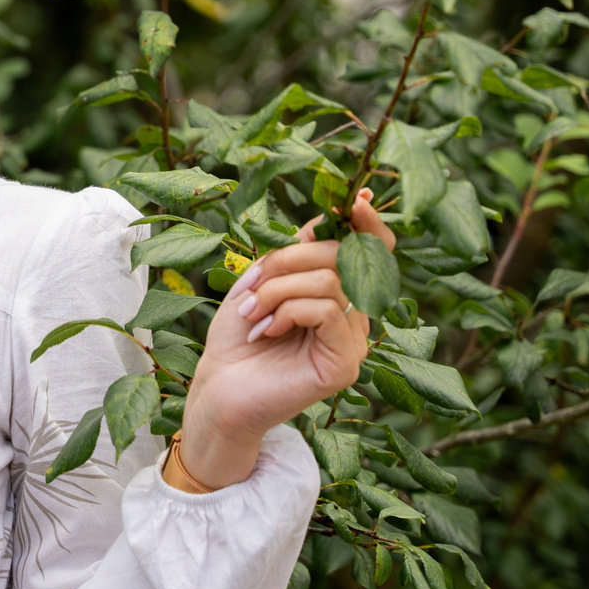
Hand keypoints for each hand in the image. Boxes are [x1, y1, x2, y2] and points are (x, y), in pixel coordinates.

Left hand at [170, 189, 396, 489]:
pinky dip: (290, 310)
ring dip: (280, 288)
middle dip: (290, 258)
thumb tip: (330, 216)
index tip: (356, 199)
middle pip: (344, 258)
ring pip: (332, 282)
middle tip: (254, 281)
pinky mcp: (344, 364)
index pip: (370, 253)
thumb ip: (296, 252)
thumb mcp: (262, 281)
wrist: (218, 389)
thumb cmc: (237, 338)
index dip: (366, 224)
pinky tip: (265, 329)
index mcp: (337, 294)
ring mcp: (352, 342)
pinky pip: (329, 311)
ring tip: (252, 312)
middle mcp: (353, 317)